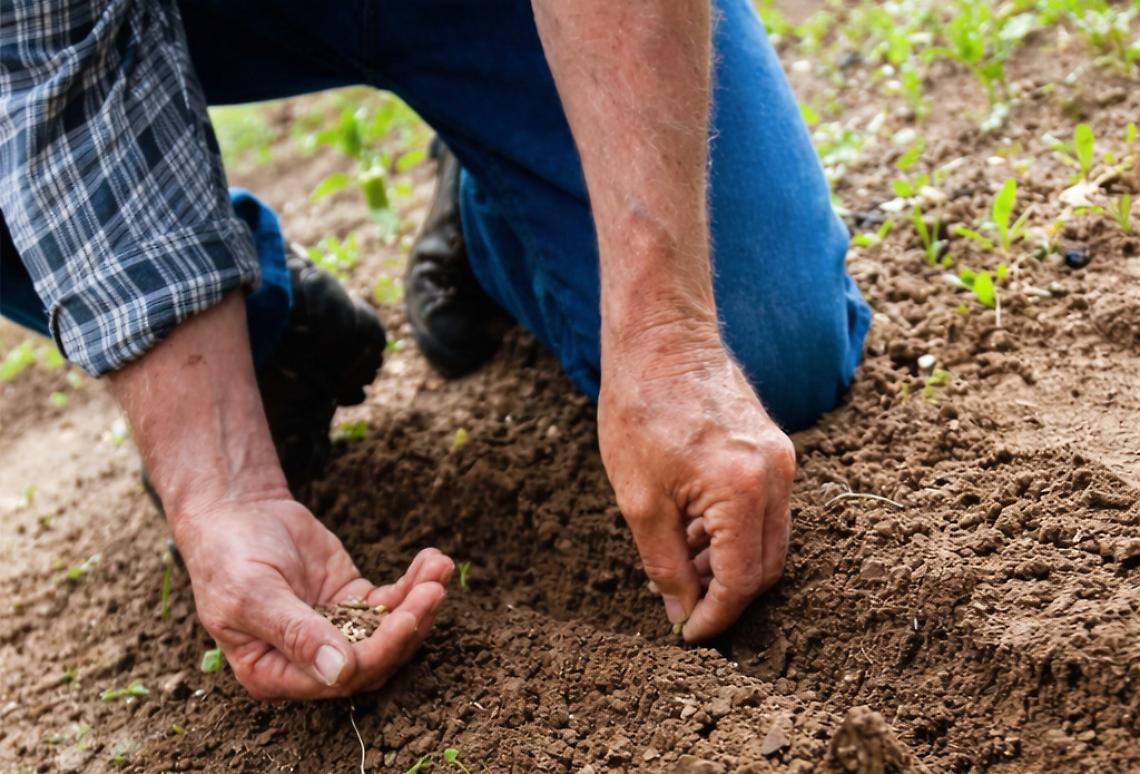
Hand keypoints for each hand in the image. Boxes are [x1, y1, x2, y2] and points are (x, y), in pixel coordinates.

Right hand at [173, 497, 452, 699]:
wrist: (236, 512)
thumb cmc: (229, 555)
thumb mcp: (253, 594)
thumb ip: (295, 633)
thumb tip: (339, 673)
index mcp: (274, 673)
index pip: (339, 679)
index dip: (378, 653)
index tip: (407, 617)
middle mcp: (308, 661)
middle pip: (374, 659)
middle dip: (409, 626)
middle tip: (434, 590)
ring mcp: (335, 630)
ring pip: (389, 631)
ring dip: (419, 603)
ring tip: (440, 568)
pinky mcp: (352, 600)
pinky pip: (391, 601)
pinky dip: (414, 584)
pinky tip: (432, 560)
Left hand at [598, 328, 793, 640]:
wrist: (661, 337)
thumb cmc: (640, 408)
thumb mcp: (639, 500)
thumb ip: (665, 564)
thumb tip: (681, 612)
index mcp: (743, 489)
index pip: (742, 579)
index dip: (715, 616)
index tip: (688, 634)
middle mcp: (776, 476)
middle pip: (768, 566)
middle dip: (728, 596)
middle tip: (685, 608)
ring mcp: (781, 460)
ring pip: (770, 541)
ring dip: (730, 565)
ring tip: (680, 565)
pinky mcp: (775, 449)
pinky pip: (766, 511)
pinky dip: (736, 534)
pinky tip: (694, 532)